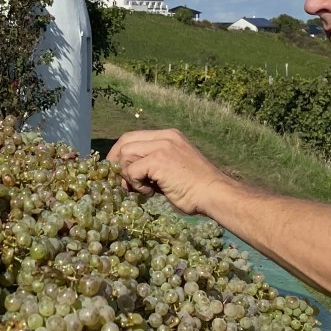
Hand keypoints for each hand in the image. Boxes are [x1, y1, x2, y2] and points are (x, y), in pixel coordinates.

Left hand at [106, 129, 232, 215]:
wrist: (213, 193)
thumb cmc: (195, 188)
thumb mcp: (172, 168)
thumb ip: (151, 165)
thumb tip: (126, 174)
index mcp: (169, 136)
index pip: (134, 136)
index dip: (121, 152)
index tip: (118, 170)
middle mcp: (165, 137)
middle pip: (126, 140)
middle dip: (117, 161)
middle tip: (120, 181)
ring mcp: (162, 147)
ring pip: (126, 154)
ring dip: (128, 174)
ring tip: (144, 188)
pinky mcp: (158, 160)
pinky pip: (131, 170)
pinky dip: (135, 183)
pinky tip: (150, 192)